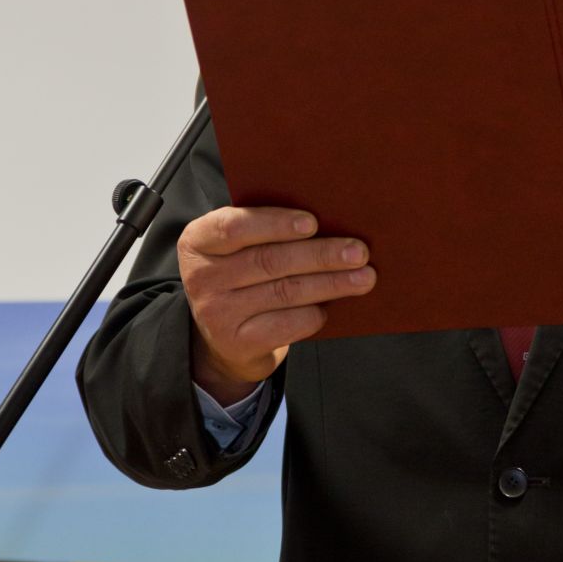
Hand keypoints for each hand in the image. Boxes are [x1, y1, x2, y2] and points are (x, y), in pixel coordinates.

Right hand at [177, 205, 375, 402]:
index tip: (313, 223)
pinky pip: (287, 324)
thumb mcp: (239, 248)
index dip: (275, 224)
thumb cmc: (242, 277)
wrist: (224, 337)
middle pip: (270, 261)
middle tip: (358, 251)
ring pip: (285, 291)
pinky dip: (314, 314)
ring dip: (330, 283)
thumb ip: (266, 231)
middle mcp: (201, 277)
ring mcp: (216, 313)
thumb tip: (331, 219)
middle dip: (320, 255)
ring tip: (363, 277)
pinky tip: (330, 307)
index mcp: (199, 241)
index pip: (234, 227)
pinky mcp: (237, 342)